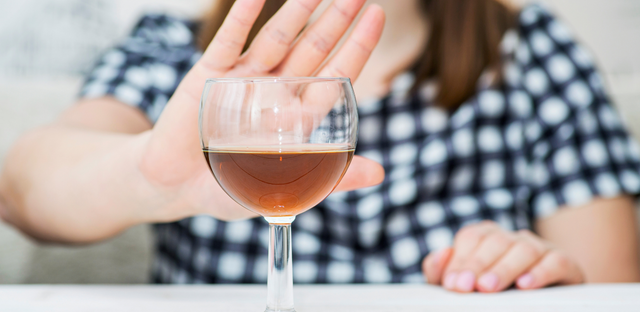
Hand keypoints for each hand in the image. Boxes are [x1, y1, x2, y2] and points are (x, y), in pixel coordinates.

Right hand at [137, 0, 385, 220]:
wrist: (176, 188)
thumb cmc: (231, 189)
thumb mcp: (286, 189)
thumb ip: (332, 178)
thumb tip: (380, 175)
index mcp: (297, 115)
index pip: (335, 74)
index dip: (357, 46)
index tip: (376, 15)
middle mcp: (275, 91)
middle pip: (312, 48)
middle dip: (335, 19)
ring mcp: (244, 79)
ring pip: (277, 38)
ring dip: (296, 11)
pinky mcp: (210, 76)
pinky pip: (228, 42)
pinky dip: (241, 19)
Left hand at [422, 221, 583, 291]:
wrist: (543, 305)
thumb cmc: (495, 294)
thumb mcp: (465, 285)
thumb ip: (442, 272)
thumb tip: (441, 253)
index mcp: (487, 237)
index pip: (471, 237)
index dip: (460, 259)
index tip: (452, 284)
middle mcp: (514, 238)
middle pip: (496, 241)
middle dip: (478, 264)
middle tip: (467, 287)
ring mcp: (541, 248)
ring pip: (524, 249)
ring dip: (504, 268)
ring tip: (489, 288)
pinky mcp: (565, 263)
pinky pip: (556, 261)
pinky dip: (540, 272)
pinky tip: (525, 286)